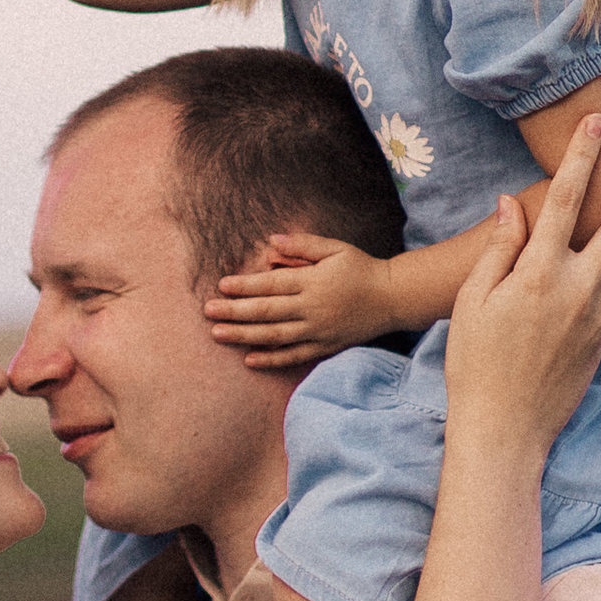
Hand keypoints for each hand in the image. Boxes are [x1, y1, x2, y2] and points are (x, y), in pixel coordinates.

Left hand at [208, 230, 394, 370]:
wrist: (392, 298)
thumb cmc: (361, 268)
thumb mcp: (335, 248)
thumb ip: (303, 245)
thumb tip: (272, 241)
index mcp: (312, 281)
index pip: (271, 284)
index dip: (244, 285)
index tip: (221, 286)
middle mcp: (312, 308)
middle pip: (266, 312)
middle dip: (234, 312)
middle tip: (207, 312)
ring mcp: (318, 330)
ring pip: (274, 336)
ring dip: (243, 335)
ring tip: (217, 334)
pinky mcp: (325, 346)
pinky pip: (294, 356)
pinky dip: (271, 359)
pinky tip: (248, 359)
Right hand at [442, 122, 600, 460]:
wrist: (504, 428)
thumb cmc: (475, 364)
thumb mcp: (472, 300)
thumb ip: (499, 249)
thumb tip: (512, 204)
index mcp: (537, 274)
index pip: (564, 200)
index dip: (582, 158)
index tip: (595, 124)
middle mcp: (576, 288)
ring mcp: (597, 314)